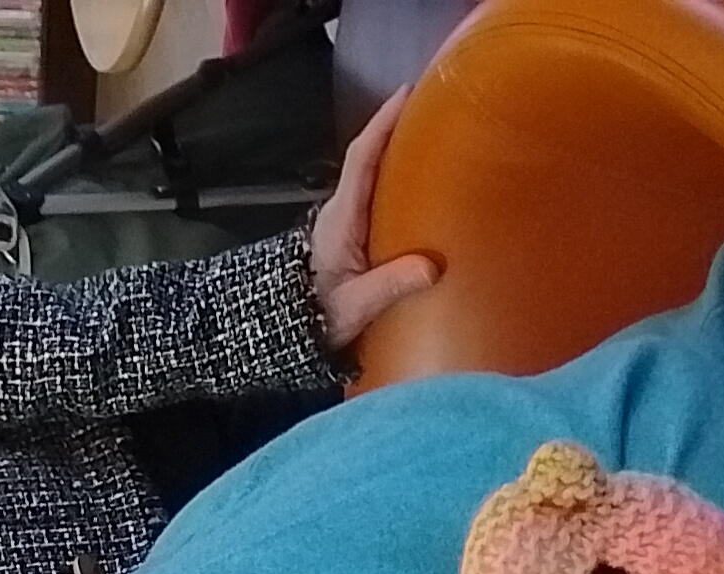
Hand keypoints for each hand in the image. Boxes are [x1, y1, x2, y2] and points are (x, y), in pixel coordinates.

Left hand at [307, 90, 441, 352]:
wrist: (292, 327)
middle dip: (395, 126)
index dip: (382, 125)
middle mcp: (342, 210)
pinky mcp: (353, 230)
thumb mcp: (354, 306)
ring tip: (431, 130)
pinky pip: (376, 191)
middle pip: (369, 155)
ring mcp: (347, 218)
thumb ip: (389, 286)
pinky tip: (419, 175)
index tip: (404, 95)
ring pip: (373, 172)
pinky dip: (395, 174)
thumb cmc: (319, 316)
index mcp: (342, 219)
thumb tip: (431, 268)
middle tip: (429, 102)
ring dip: (397, 148)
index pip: (361, 159)